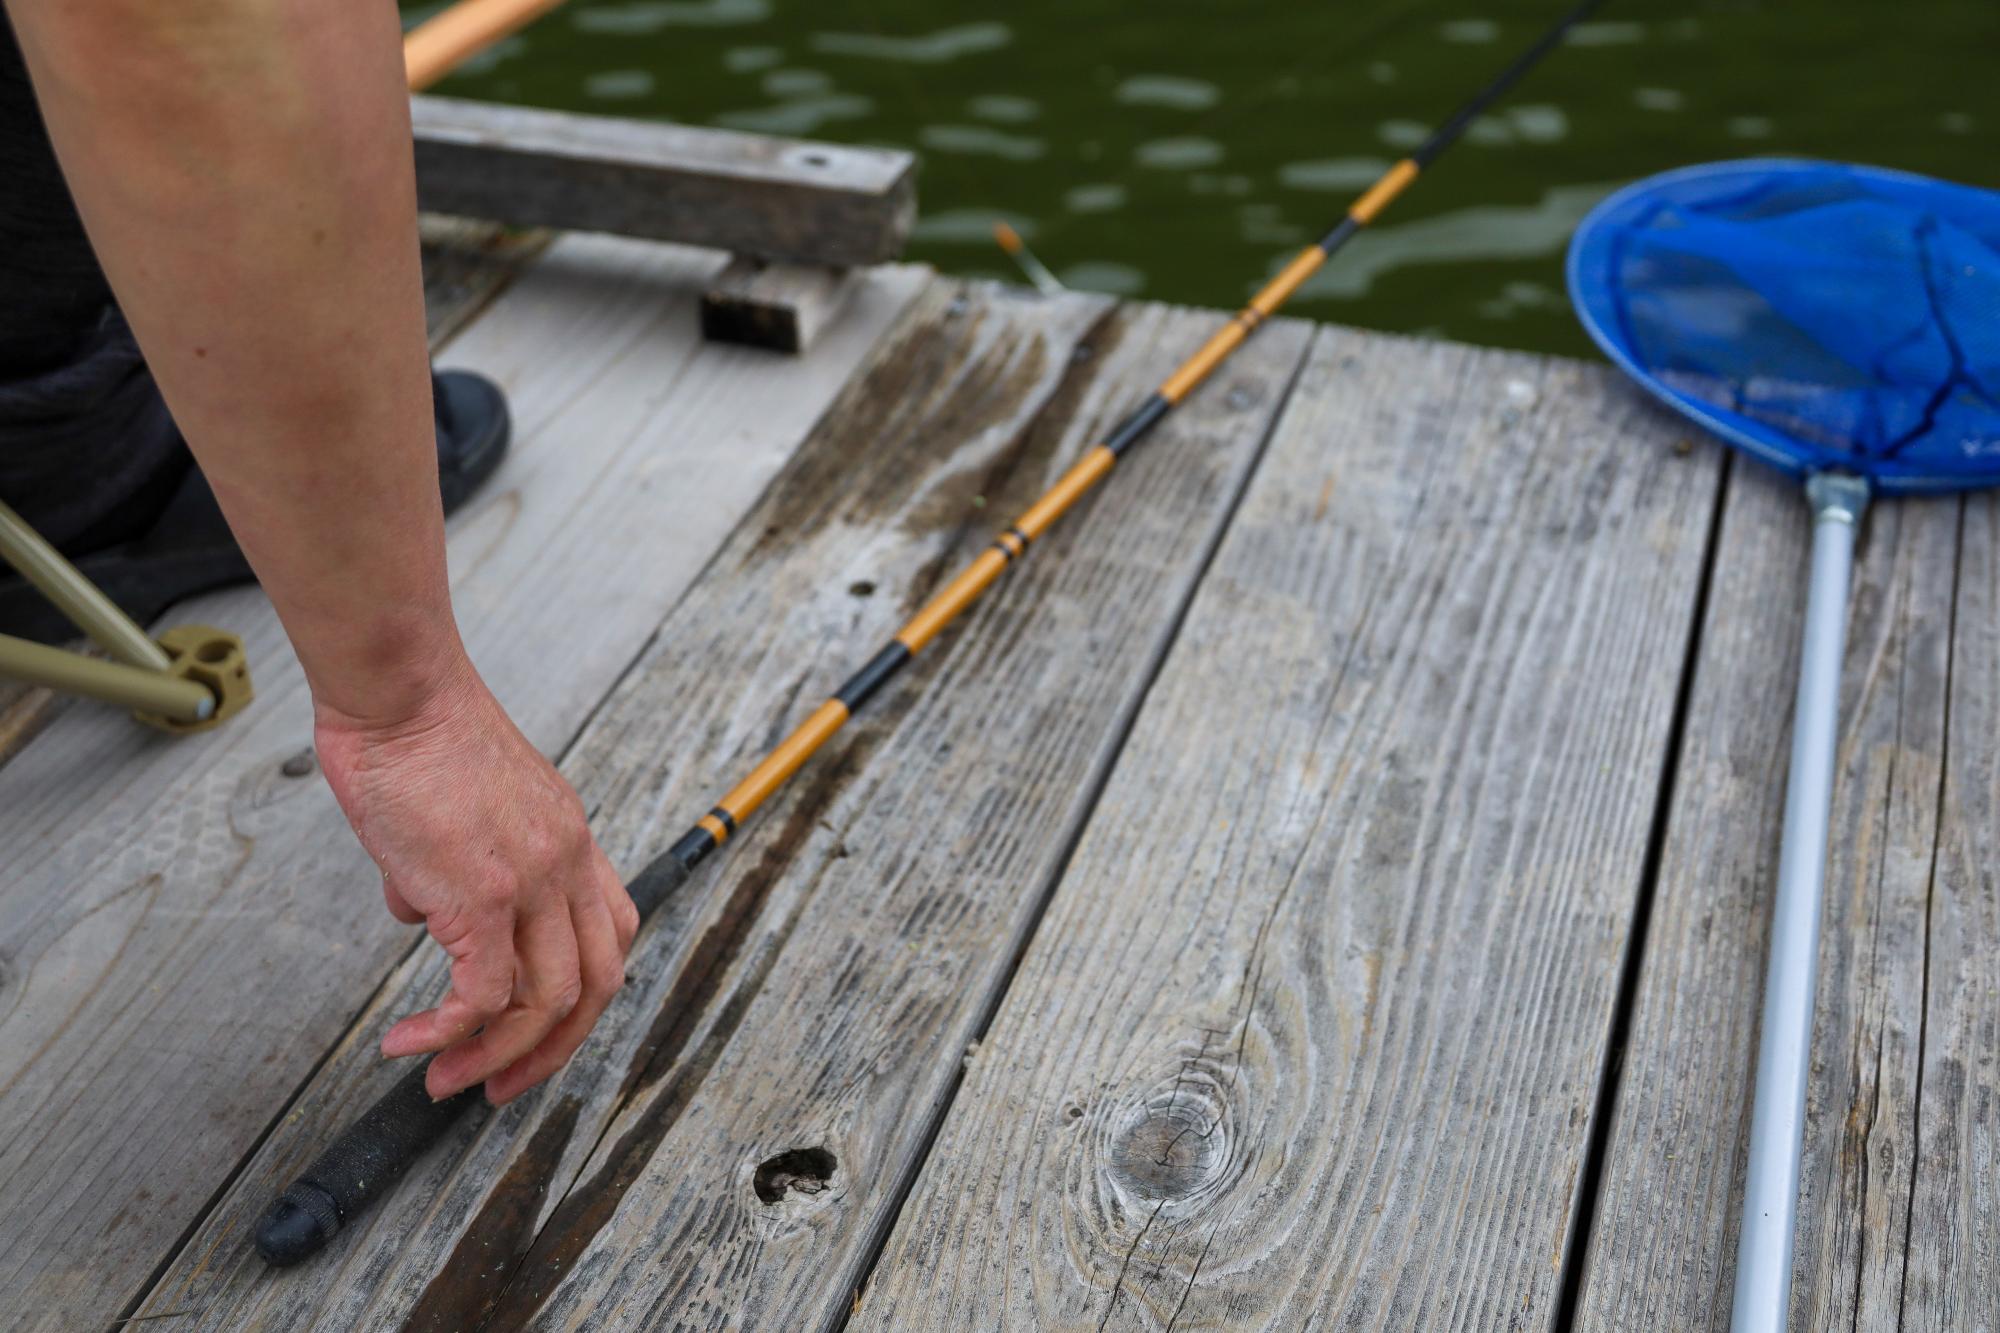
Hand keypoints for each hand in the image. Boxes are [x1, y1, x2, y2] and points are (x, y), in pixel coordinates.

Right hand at [313, 661, 638, 1103]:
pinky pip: (481, 995)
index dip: (583, 992)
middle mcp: (568, 864)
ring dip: (495, 1056)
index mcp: (571, 840)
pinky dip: (447, 1033)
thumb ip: (459, 863)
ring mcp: (533, 882)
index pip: (612, 931)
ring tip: (442, 1081)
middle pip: (597, 983)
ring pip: (546, 1002)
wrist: (400, 692)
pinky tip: (406, 1044)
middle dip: (553, 1049)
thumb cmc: (418, 735)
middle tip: (501, 1085)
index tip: (537, 1028)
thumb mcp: (466, 808)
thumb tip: (422, 908)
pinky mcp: (482, 896)